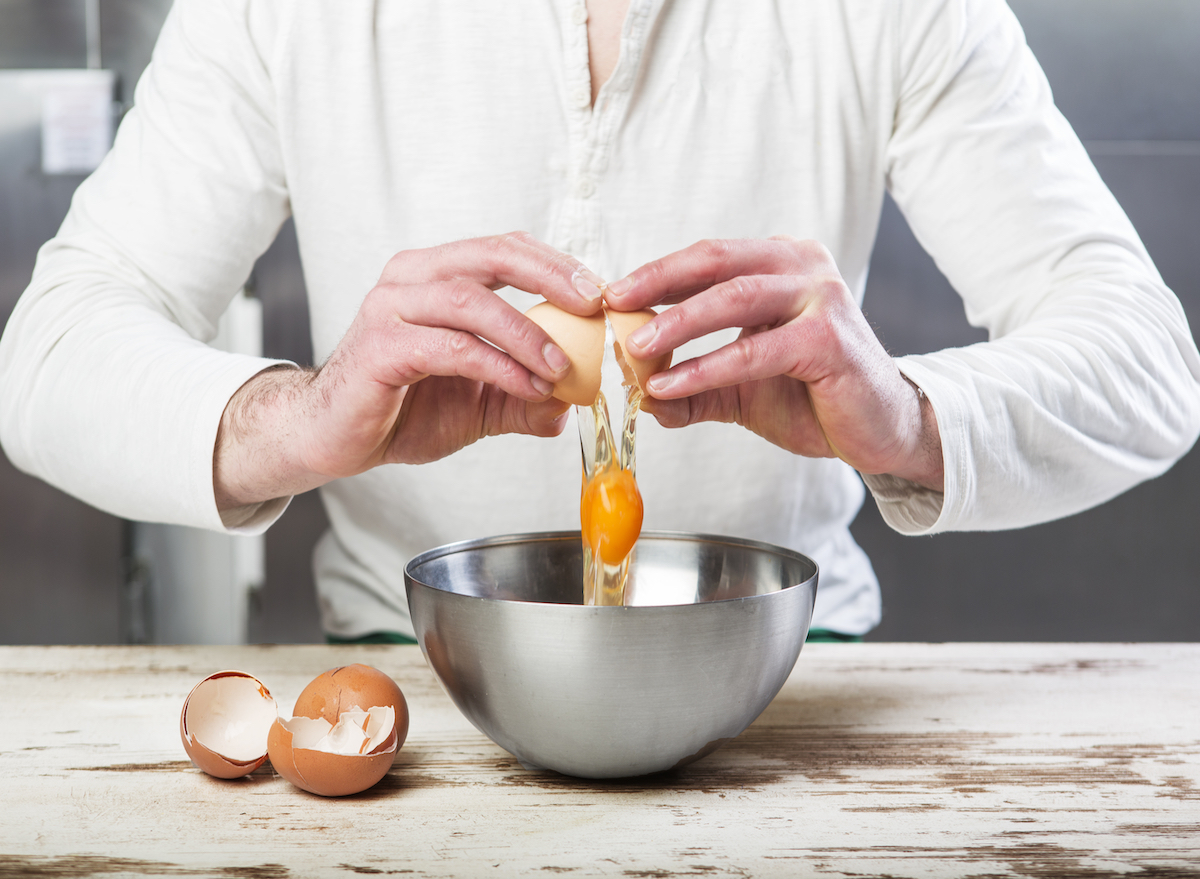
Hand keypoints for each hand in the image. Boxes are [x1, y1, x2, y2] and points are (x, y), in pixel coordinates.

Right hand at [214, 232, 604, 509]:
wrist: (335, 438)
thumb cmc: (402, 409)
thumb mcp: (480, 404)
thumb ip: (524, 397)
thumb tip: (573, 402)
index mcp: (436, 275)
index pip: (505, 249)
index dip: (556, 264)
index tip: (598, 294)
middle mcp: (411, 278)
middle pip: (492, 254)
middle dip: (551, 276)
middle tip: (591, 306)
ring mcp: (391, 308)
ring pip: (472, 301)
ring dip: (527, 334)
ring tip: (561, 368)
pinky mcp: (381, 347)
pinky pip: (453, 347)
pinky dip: (499, 366)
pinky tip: (527, 387)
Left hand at [604, 236, 943, 490]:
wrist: (879, 431)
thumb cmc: (814, 398)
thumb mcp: (739, 388)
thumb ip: (692, 385)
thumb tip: (636, 393)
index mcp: (780, 264)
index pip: (706, 258)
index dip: (654, 274)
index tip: (610, 295)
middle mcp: (803, 267)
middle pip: (714, 262)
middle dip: (655, 283)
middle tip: (612, 308)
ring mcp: (821, 297)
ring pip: (733, 297)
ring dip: (676, 323)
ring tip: (633, 349)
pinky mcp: (829, 339)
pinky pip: (754, 350)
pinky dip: (706, 366)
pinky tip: (670, 384)